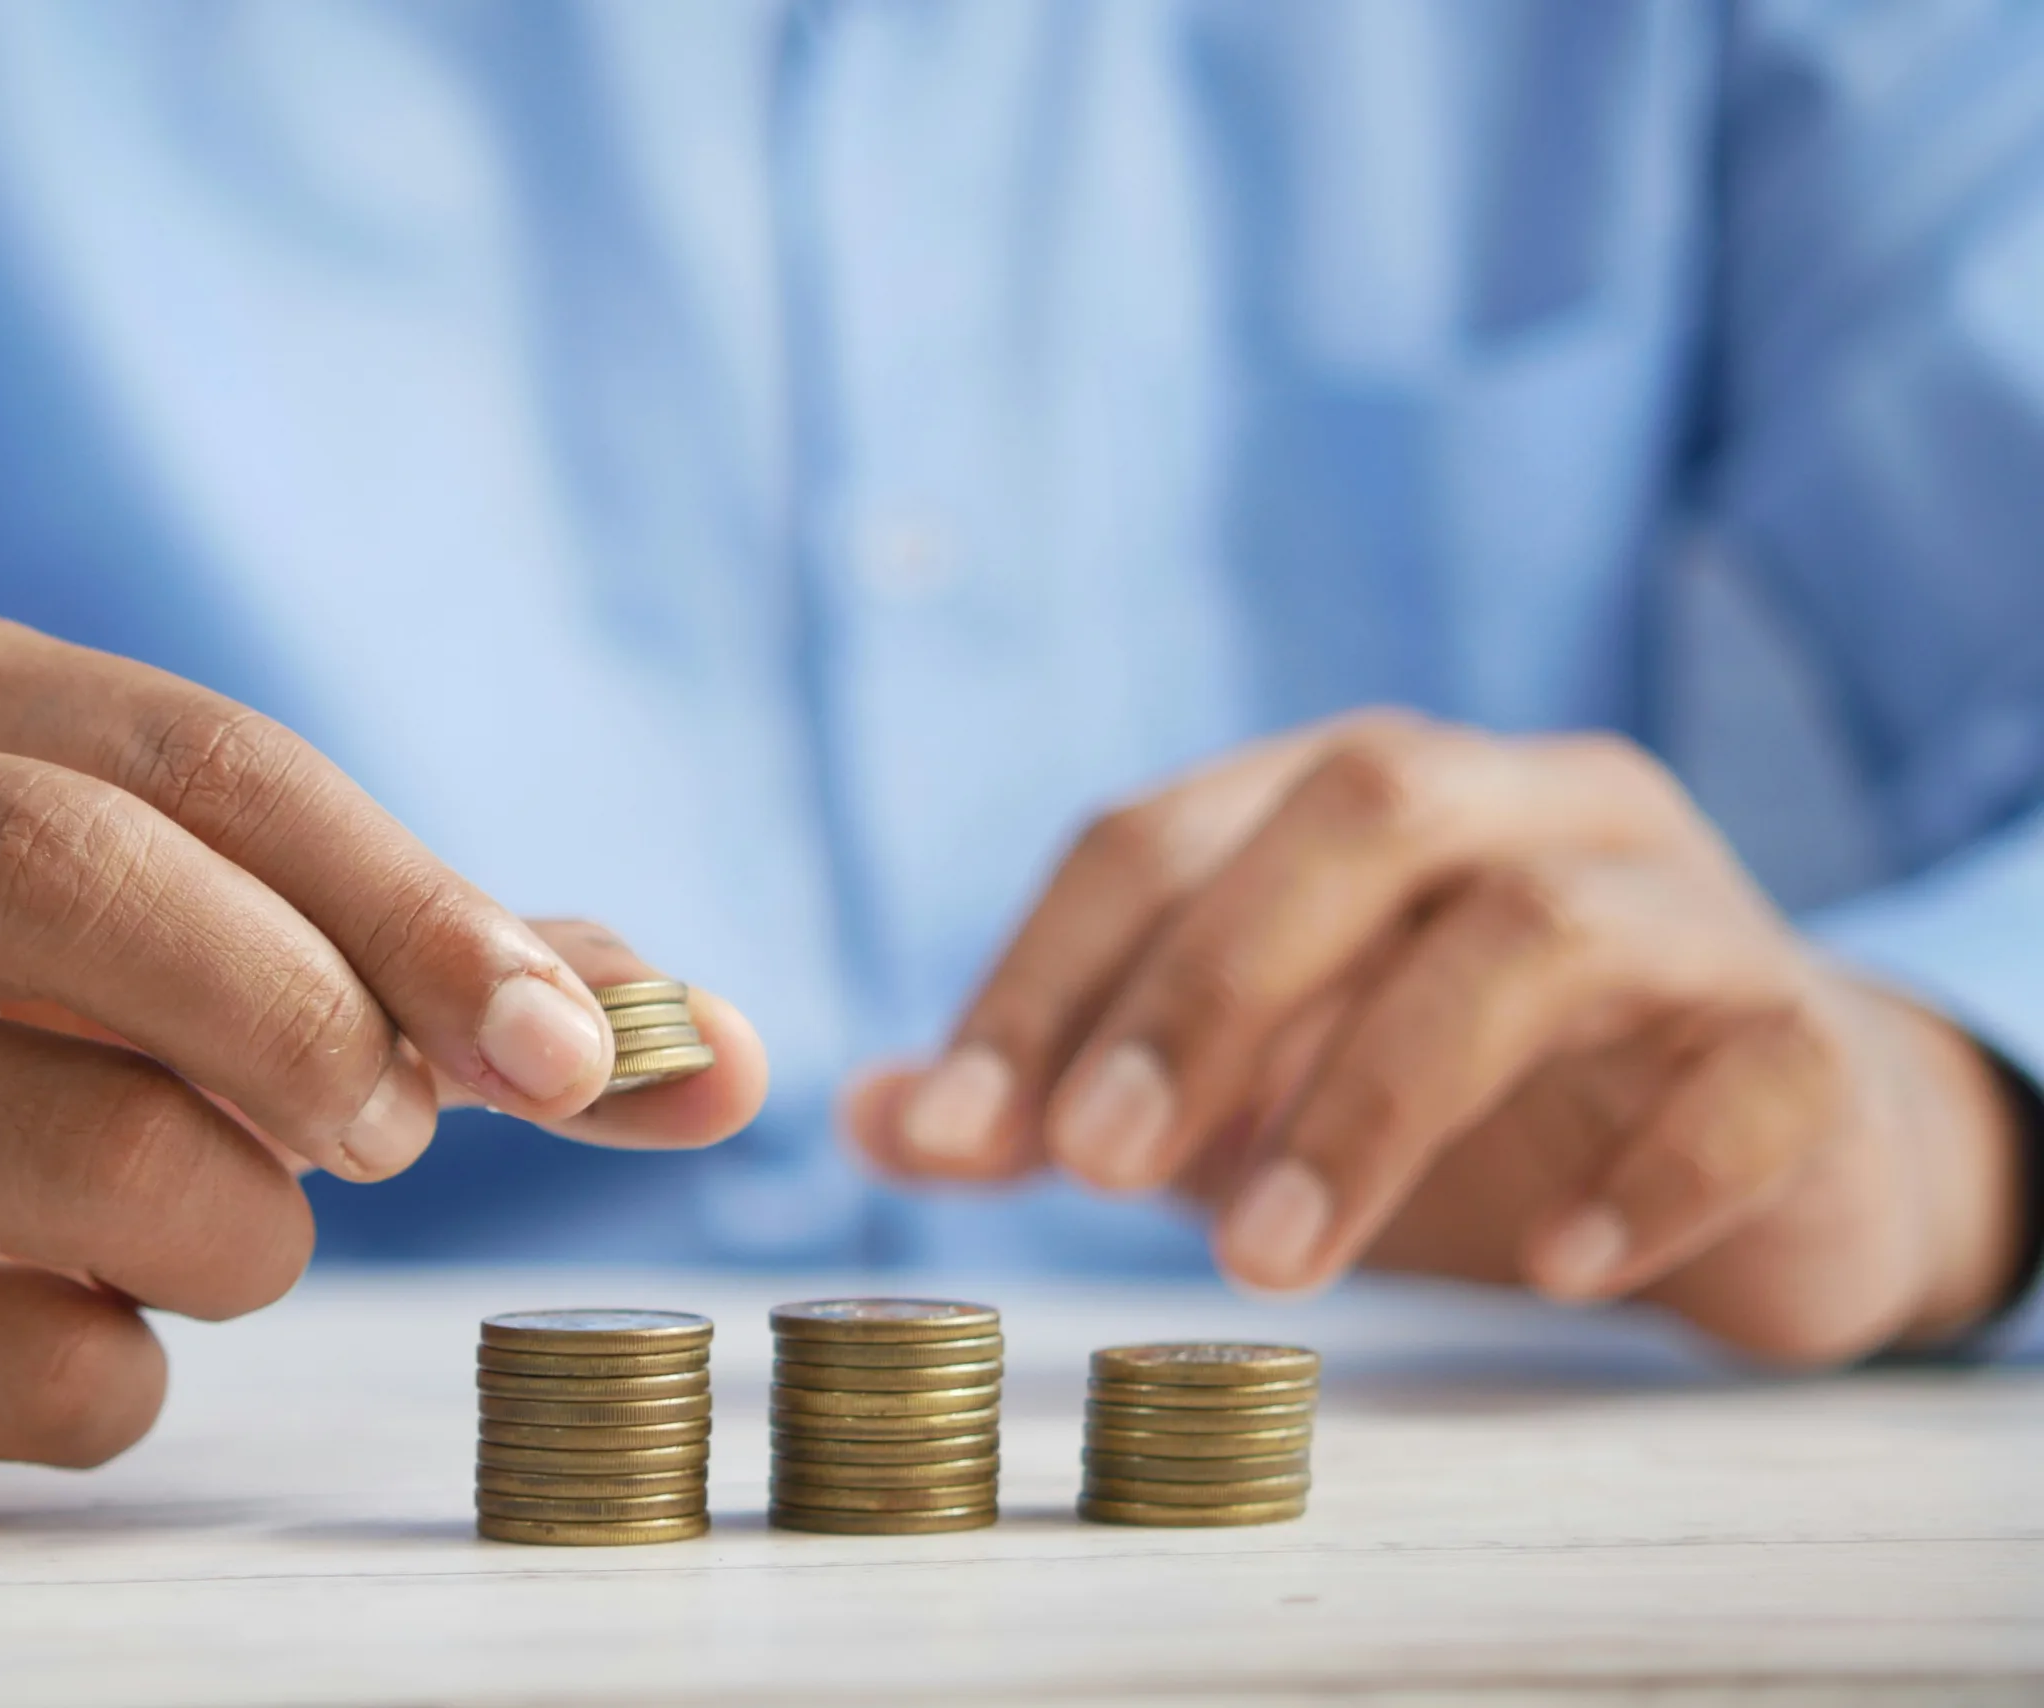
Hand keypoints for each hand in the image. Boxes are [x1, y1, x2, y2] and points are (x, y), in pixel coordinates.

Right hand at [0, 613, 765, 1510]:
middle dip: (315, 1021)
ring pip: (94, 1155)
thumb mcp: (195, 934)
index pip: (205, 754)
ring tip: (212, 1224)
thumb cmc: (14, 1037)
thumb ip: (454, 975)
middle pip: (85, 879)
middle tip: (392, 1135)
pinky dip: (133, 1371)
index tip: (572, 1046)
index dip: (417, 902)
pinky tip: (69, 1320)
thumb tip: (727, 1056)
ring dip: (246, 1231)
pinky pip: (36, 1366)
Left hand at [849, 712, 2023, 1364]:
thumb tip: (869, 1119)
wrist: (1768, 1149)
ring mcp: (1682, 908)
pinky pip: (1748, 1072)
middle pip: (1359, 811)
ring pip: (1537, 930)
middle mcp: (1521, 806)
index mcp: (1355, 796)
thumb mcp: (1244, 1093)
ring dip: (1376, 1096)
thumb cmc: (1465, 1102)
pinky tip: (1553, 1268)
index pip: (1161, 831)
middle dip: (1207, 987)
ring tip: (1271, 1263)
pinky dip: (1644, 1170)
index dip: (1043, 973)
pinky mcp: (1806, 1038)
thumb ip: (1069, 1094)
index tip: (952, 1131)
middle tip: (1096, 1168)